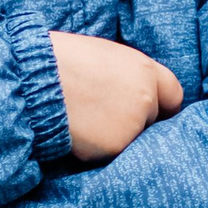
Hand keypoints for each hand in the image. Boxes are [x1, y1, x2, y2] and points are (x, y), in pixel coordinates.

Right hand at [48, 32, 182, 163]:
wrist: (35, 80)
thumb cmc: (61, 61)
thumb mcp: (103, 55)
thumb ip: (126, 75)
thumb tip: (131, 90)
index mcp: (144, 69)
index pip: (173, 93)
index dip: (163, 105)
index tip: (156, 113)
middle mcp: (146, 98)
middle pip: (152, 119)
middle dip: (134, 122)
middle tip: (105, 116)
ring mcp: (132, 124)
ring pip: (131, 139)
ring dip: (114, 136)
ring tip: (84, 119)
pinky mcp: (114, 146)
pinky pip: (110, 152)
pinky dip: (97, 148)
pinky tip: (78, 131)